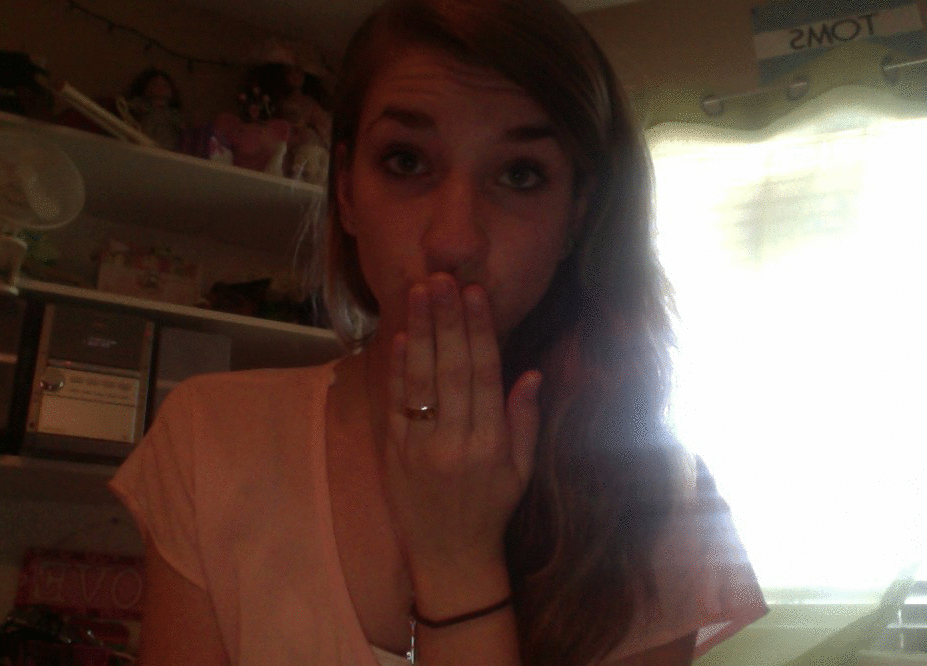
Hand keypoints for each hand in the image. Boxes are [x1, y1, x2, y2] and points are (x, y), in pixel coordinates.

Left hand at [383, 272, 540, 612]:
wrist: (449, 556)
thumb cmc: (491, 509)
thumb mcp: (521, 471)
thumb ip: (525, 420)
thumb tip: (532, 373)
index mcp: (490, 443)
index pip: (485, 374)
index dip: (479, 330)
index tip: (475, 294)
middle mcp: (455, 440)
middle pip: (451, 368)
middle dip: (447, 318)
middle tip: (443, 276)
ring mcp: (420, 445)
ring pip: (421, 378)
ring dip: (420, 331)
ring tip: (420, 291)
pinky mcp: (394, 452)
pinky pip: (395, 403)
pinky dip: (397, 367)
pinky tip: (399, 335)